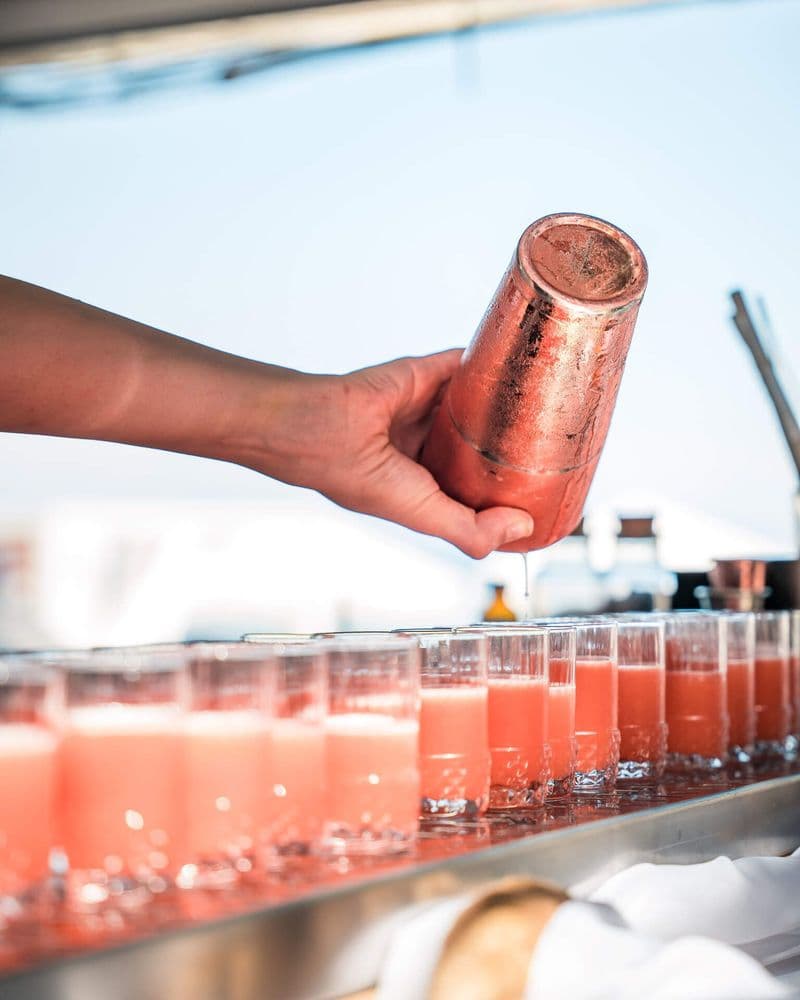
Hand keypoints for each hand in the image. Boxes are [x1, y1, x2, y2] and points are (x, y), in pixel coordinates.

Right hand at [256, 350, 533, 558]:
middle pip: (484, 447)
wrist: (321, 425)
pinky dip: (494, 365)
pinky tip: (523, 368)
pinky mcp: (430, 371)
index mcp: (425, 483)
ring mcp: (432, 407)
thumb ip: (471, 530)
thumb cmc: (359, 475)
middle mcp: (431, 446)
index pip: (476, 491)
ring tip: (553, 408)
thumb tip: (524, 528)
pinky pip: (470, 365)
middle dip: (515, 450)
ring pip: (482, 406)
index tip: (545, 497)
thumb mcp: (422, 515)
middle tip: (559, 451)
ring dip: (510, 405)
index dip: (506, 495)